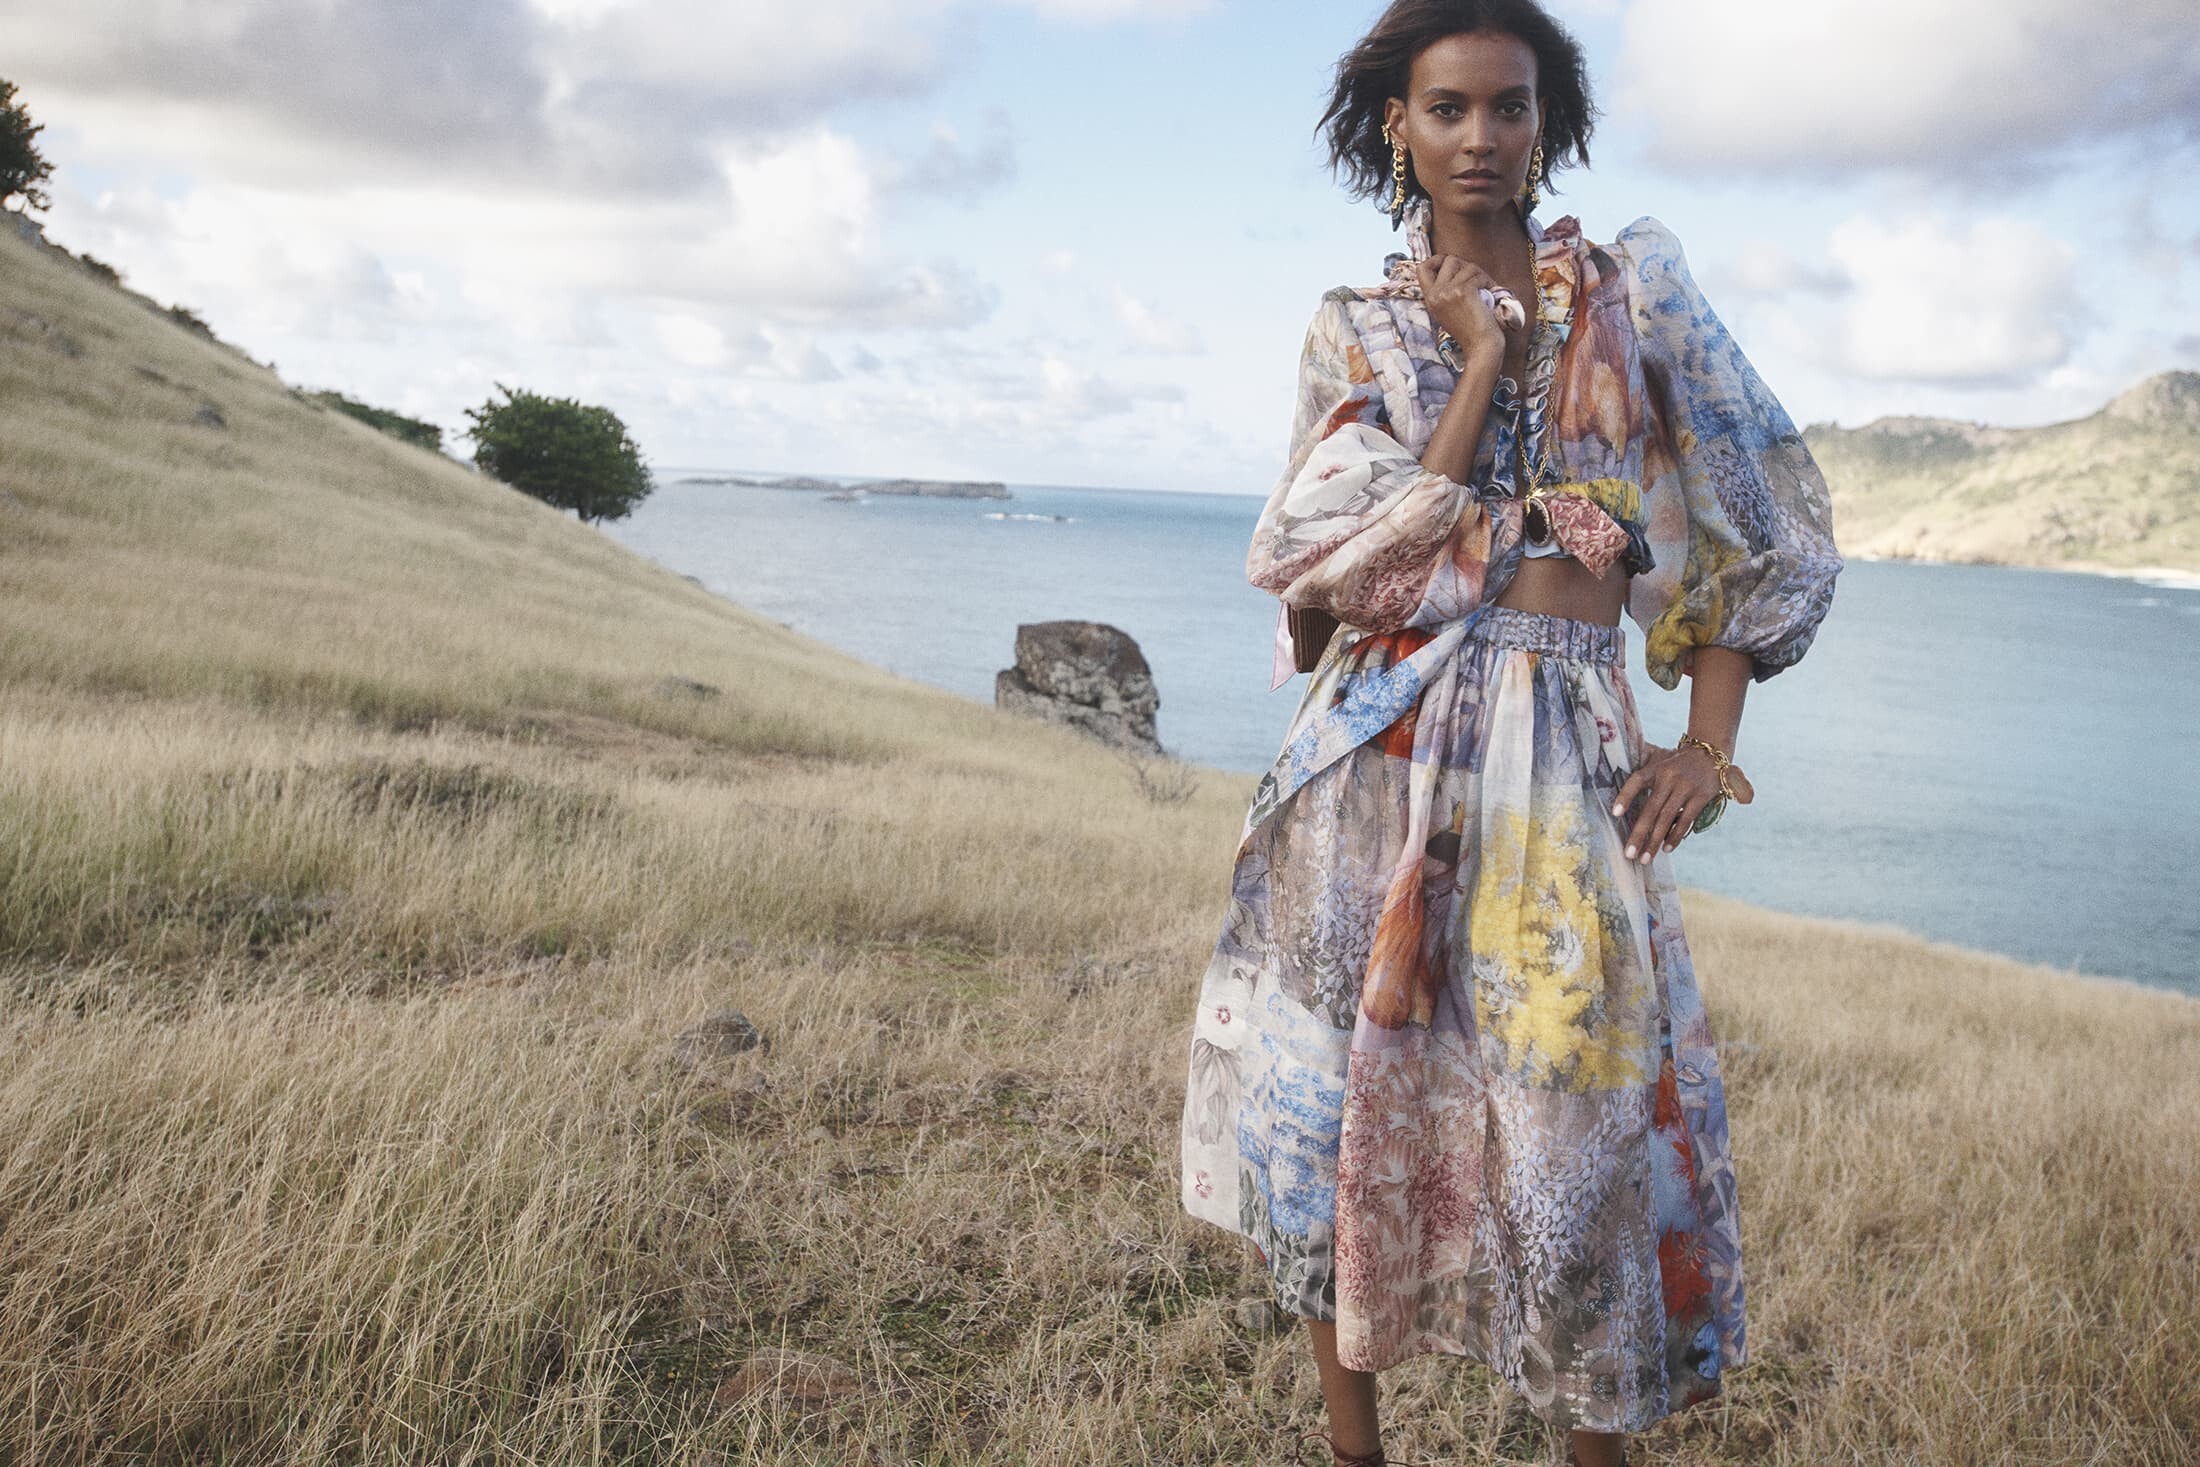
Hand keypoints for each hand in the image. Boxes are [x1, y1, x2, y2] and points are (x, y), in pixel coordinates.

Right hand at [1413, 255, 1524, 363]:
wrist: (1480, 347)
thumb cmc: (1470, 332)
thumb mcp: (1447, 311)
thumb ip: (1444, 292)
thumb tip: (1454, 268)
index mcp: (1430, 299)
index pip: (1422, 268)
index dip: (1437, 260)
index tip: (1450, 264)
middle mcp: (1436, 293)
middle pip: (1448, 260)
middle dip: (1465, 265)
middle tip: (1476, 278)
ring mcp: (1448, 291)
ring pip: (1467, 265)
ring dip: (1480, 274)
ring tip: (1486, 287)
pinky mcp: (1464, 291)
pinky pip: (1478, 275)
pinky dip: (1488, 281)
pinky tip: (1491, 292)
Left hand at [1610, 741, 1754, 864]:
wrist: (1709, 754)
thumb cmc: (1677, 765)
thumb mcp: (1659, 764)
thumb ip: (1644, 781)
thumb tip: (1621, 807)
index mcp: (1655, 769)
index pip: (1636, 781)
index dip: (1625, 796)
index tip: (1615, 813)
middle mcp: (1669, 778)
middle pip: (1651, 809)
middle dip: (1639, 834)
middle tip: (1629, 854)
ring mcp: (1686, 788)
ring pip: (1667, 819)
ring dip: (1655, 841)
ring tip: (1645, 858)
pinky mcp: (1701, 797)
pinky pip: (1686, 820)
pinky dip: (1675, 836)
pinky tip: (1666, 849)